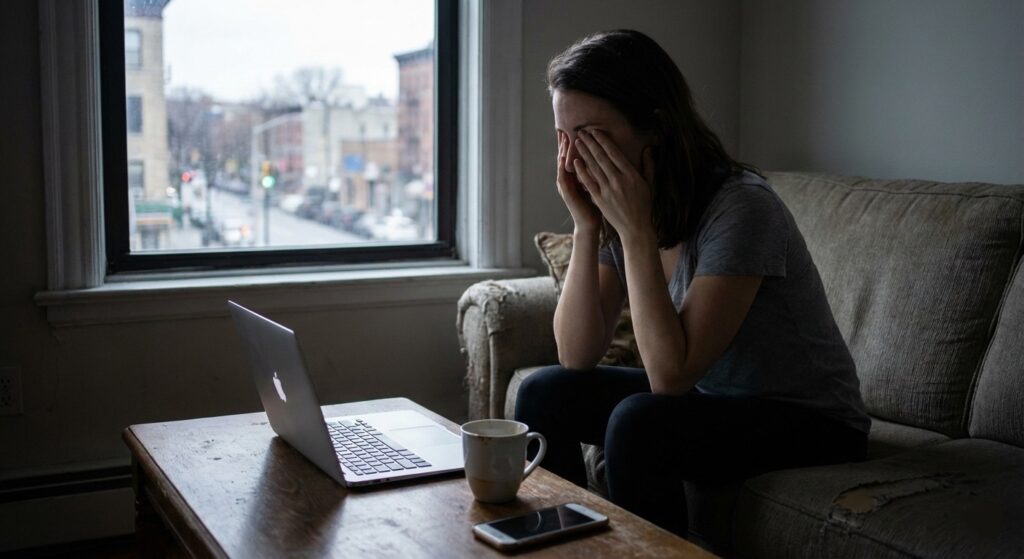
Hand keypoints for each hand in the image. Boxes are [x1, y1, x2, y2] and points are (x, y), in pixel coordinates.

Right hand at [555, 131, 601, 230]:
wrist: (590, 223)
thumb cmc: (598, 205)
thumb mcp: (599, 184)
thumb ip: (600, 170)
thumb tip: (608, 157)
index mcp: (579, 175)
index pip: (576, 154)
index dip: (576, 142)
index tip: (579, 128)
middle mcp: (570, 178)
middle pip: (566, 156)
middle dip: (565, 142)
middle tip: (564, 127)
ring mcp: (567, 186)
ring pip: (562, 164)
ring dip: (562, 151)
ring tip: (563, 138)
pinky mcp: (567, 194)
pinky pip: (563, 179)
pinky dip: (562, 168)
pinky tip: (563, 158)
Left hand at [572, 130, 655, 244]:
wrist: (635, 227)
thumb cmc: (644, 205)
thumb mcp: (650, 184)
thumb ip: (648, 165)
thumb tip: (648, 148)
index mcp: (631, 175)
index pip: (614, 153)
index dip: (604, 141)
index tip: (595, 131)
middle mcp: (618, 180)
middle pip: (601, 157)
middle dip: (591, 143)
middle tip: (582, 131)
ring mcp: (608, 190)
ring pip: (593, 167)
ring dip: (584, 153)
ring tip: (577, 142)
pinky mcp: (599, 199)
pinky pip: (588, 182)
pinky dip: (582, 171)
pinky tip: (575, 162)